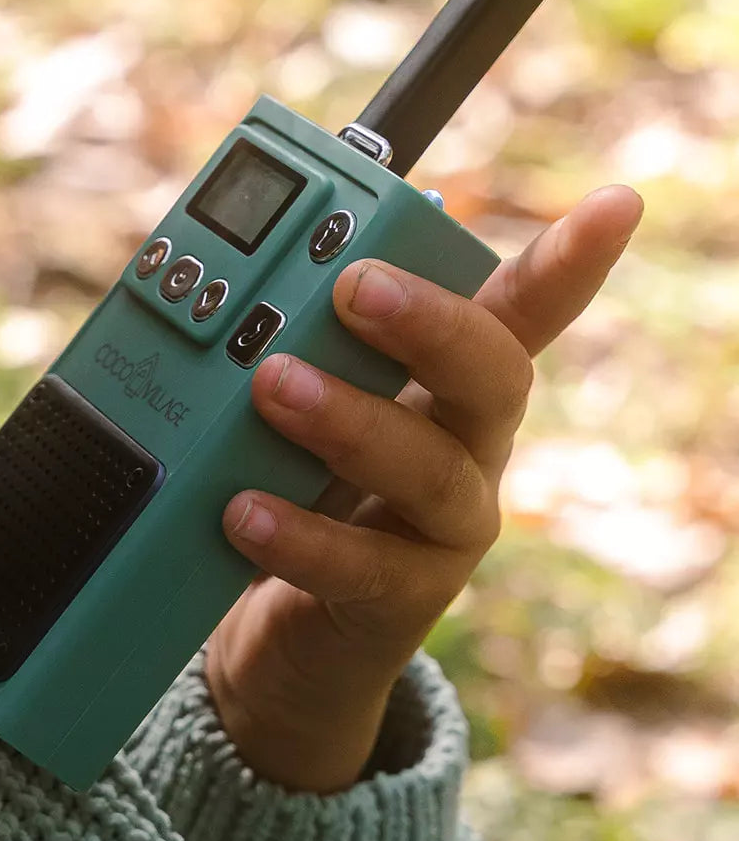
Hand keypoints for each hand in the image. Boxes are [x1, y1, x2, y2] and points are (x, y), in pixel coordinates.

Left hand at [205, 185, 644, 794]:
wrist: (282, 634)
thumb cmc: (292, 487)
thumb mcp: (282, 405)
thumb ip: (275, 346)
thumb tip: (225, 278)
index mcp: (448, 383)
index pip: (519, 311)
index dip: (569, 263)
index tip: (613, 206)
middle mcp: (468, 447)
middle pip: (489, 376)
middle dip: (429, 324)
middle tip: (356, 285)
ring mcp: (445, 528)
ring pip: (430, 470)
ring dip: (350, 420)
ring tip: (272, 386)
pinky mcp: (402, 599)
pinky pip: (364, 567)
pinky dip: (300, 535)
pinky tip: (243, 511)